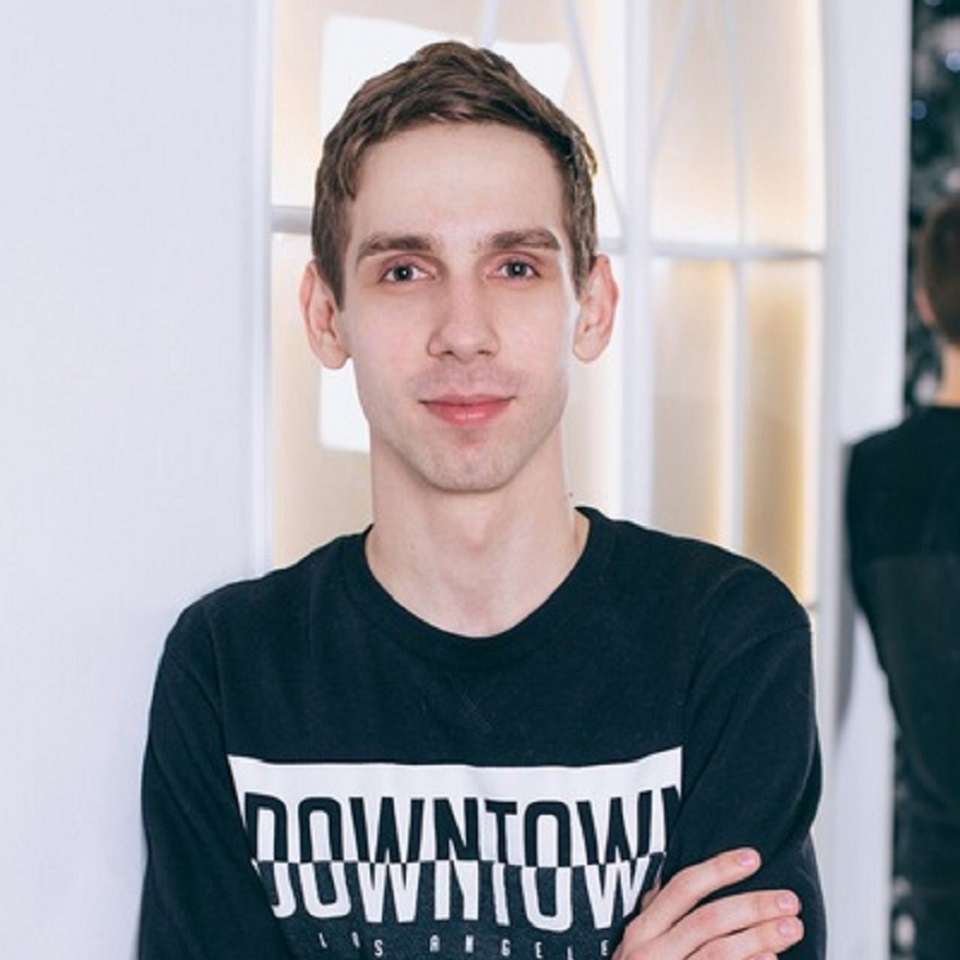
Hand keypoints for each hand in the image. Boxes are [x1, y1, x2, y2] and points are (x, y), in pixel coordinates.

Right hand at [613, 848, 803, 959]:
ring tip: (791, 928)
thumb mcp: (637, 946)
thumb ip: (658, 915)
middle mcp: (652, 953)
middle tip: (788, 900)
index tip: (752, 858)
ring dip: (761, 937)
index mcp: (643, 931)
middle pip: (708, 920)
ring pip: (719, 952)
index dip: (718, 870)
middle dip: (753, 905)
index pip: (683, 888)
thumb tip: (686, 879)